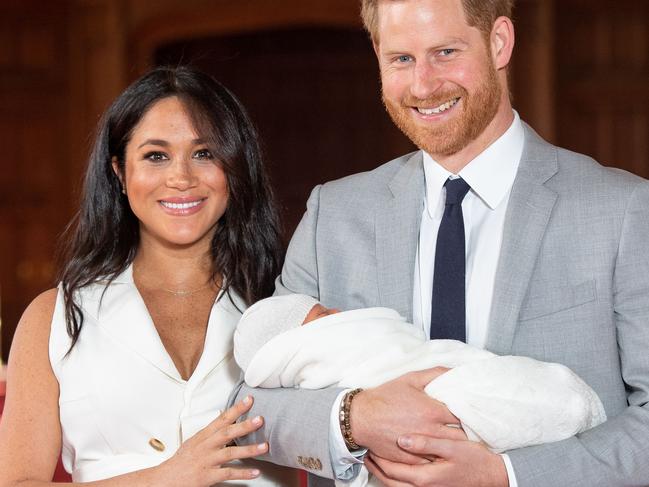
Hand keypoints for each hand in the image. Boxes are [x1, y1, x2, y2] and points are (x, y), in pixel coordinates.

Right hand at [156, 396, 267, 485]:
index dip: (236, 409)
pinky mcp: (208, 476)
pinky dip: (243, 473)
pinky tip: (255, 472)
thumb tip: (224, 418)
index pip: (221, 419)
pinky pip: (228, 473)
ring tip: (264, 446)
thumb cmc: (181, 461)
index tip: (249, 400)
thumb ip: (210, 431)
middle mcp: (206, 446)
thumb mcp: (194, 441)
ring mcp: (207, 461)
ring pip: (230, 453)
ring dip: (249, 450)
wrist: (166, 479)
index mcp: (203, 436)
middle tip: (260, 419)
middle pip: (227, 433)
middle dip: (244, 425)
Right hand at [350, 368, 466, 462]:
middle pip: (461, 437)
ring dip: (455, 447)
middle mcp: (430, 431)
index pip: (464, 416)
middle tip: (469, 428)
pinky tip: (441, 452)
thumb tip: (454, 371)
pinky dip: (439, 457)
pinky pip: (434, 462)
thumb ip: (435, 373)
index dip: (470, 414)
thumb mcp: (410, 379)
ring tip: (459, 442)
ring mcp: (422, 448)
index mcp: (432, 411)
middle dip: (467, 432)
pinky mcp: (413, 460)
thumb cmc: (385, 397)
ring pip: (449, 451)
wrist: (361, 418)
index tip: (472, 412)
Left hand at [366, 435, 507, 486]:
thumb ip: (426, 443)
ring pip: (395, 485)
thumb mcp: (452, 446)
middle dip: (375, 466)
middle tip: (365, 450)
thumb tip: (401, 439)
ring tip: (373, 458)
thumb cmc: (473, 459)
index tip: (369, 442)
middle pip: (389, 480)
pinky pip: (405, 486)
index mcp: (424, 477)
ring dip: (382, 472)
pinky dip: (395, 477)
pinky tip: (393, 466)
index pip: (391, 469)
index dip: (377, 456)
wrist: (491, 476)